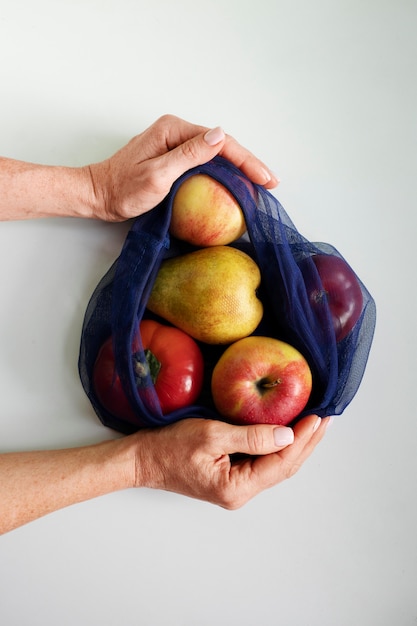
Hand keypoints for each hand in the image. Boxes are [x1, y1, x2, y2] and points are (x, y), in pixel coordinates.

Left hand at [88, 114, 278, 220]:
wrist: (98, 195)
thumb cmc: (122, 190)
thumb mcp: (157, 175)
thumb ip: (189, 155)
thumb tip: (220, 135)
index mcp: (174, 130)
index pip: (220, 143)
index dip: (246, 160)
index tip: (265, 178)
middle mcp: (176, 132)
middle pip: (222, 145)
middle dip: (249, 163)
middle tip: (271, 183)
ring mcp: (175, 144)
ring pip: (216, 154)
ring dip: (239, 168)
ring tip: (260, 184)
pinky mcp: (173, 157)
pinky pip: (205, 162)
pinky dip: (223, 173)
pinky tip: (234, 184)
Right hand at [131, 414, 329, 508]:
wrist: (144, 459)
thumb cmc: (170, 447)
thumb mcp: (211, 435)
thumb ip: (251, 437)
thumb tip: (286, 434)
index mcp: (237, 487)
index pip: (281, 462)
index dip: (302, 439)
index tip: (317, 416)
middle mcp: (241, 493)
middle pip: (284, 468)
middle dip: (307, 442)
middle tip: (326, 418)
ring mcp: (237, 487)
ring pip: (277, 466)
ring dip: (297, 444)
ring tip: (315, 424)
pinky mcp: (232, 477)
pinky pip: (264, 463)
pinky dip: (279, 446)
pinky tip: (288, 432)